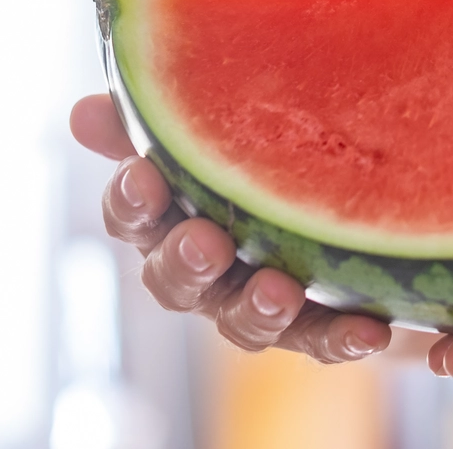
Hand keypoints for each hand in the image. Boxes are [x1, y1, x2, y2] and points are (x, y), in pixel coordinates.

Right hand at [69, 94, 392, 361]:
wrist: (334, 207)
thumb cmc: (252, 162)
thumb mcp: (210, 131)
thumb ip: (153, 124)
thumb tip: (82, 111)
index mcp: (170, 218)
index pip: (131, 214)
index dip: (132, 200)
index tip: (144, 177)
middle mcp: (204, 271)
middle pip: (174, 280)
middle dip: (187, 263)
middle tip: (206, 244)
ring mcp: (254, 304)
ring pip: (240, 321)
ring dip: (257, 308)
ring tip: (279, 290)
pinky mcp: (312, 328)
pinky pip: (320, 340)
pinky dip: (341, 337)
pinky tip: (370, 328)